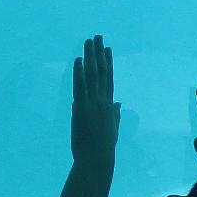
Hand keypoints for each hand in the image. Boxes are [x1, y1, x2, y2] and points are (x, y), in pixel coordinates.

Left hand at [71, 35, 120, 166]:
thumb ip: (115, 114)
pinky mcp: (82, 108)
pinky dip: (79, 73)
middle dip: (99, 53)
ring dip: (90, 57)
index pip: (109, 79)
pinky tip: (78, 60)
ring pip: (92, 75)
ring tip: (88, 41)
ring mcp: (93, 104)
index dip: (108, 62)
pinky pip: (80, 87)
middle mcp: (103, 101)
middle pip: (102, 72)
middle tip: (97, 37)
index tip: (107, 49)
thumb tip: (118, 104)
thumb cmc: (104, 148)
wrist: (97, 159)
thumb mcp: (112, 129)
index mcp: (109, 106)